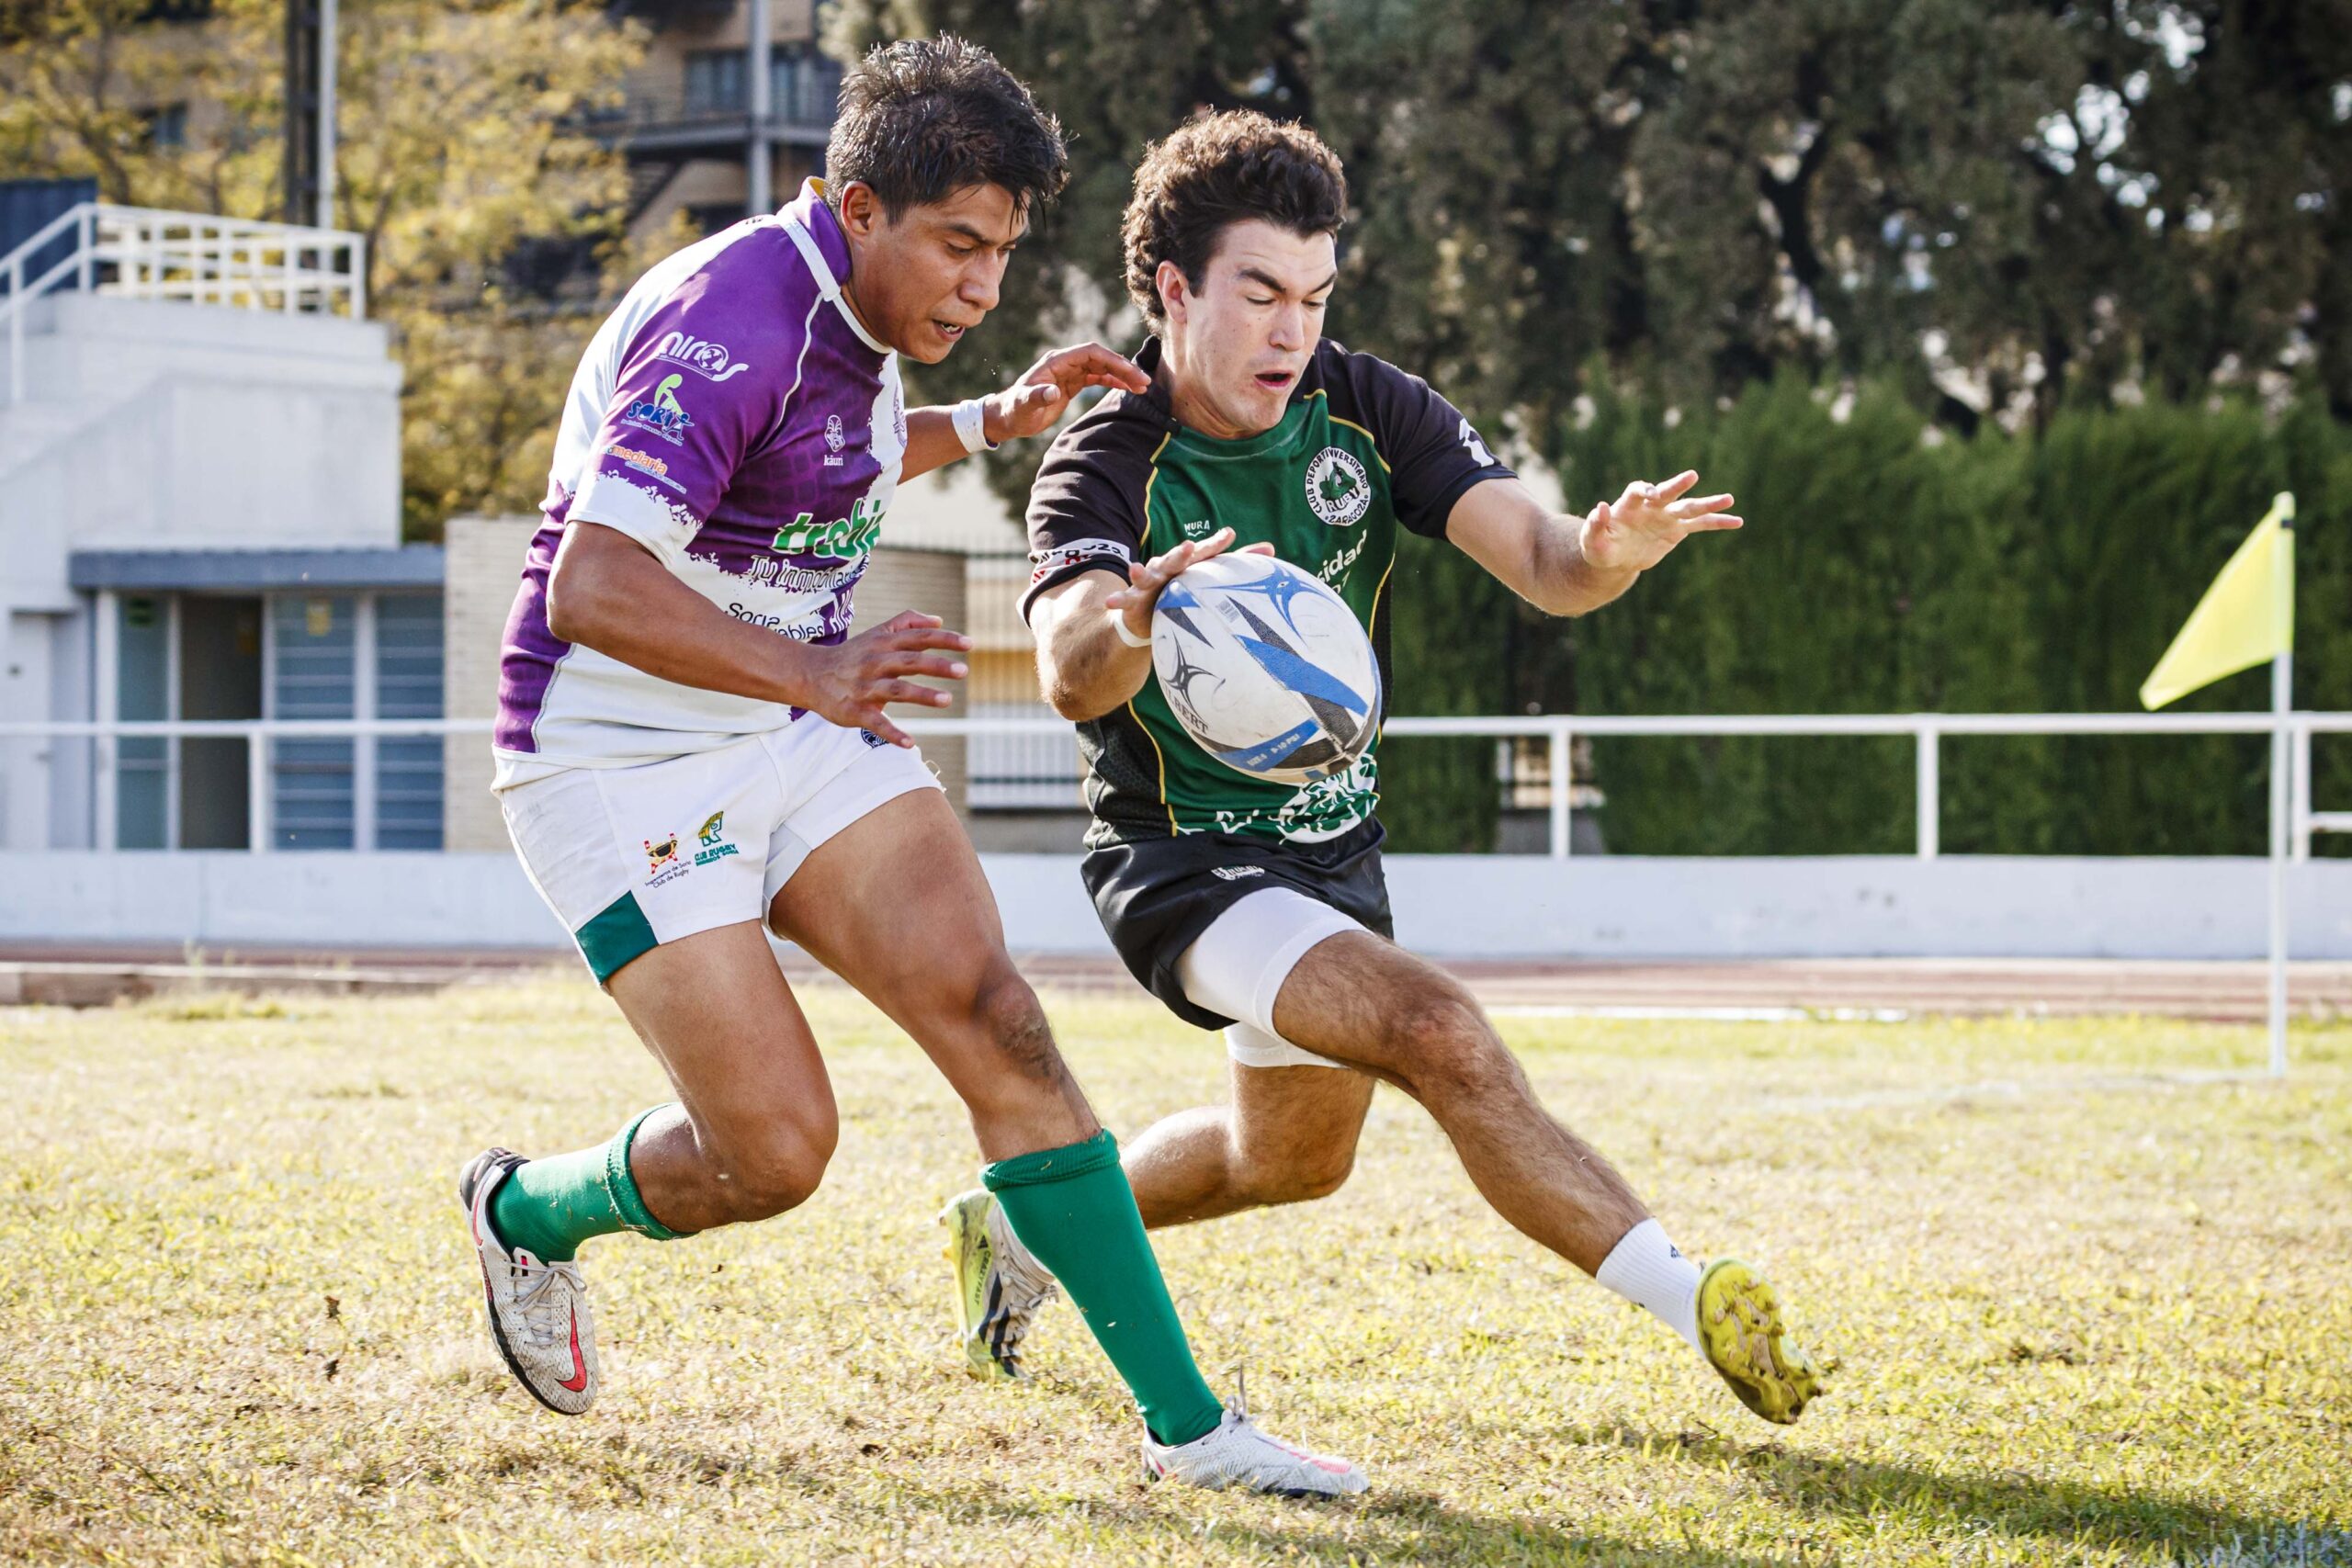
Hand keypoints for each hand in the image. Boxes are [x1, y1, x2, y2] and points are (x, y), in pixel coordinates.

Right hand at [799, 610, 969, 746]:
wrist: (809, 675)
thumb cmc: (851, 655)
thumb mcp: (876, 633)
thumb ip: (907, 623)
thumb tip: (939, 620)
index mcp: (884, 644)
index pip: (919, 638)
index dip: (944, 639)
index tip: (970, 644)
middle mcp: (875, 663)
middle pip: (910, 661)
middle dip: (937, 665)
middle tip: (964, 671)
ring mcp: (865, 687)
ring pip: (896, 689)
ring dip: (922, 695)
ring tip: (947, 699)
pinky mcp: (854, 710)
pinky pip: (875, 722)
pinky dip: (892, 733)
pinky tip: (910, 743)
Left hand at [985, 342, 1151, 442]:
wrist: (1008, 417)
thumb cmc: (1015, 410)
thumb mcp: (1025, 405)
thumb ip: (1038, 397)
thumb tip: (1053, 392)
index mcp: (1056, 361)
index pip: (1091, 353)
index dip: (1112, 360)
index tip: (1130, 372)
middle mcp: (1065, 363)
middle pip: (1101, 358)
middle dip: (1123, 368)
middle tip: (1143, 382)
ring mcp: (1069, 372)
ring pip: (1102, 367)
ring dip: (1121, 375)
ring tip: (1141, 387)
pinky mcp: (1072, 383)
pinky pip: (1097, 378)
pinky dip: (1113, 382)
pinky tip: (1127, 389)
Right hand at [1102, 527, 1275, 644]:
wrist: (1152, 614)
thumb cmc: (1186, 592)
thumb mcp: (1210, 580)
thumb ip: (1237, 566)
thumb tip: (1271, 548)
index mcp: (1189, 565)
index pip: (1204, 553)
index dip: (1215, 544)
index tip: (1229, 534)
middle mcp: (1169, 570)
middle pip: (1175, 560)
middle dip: (1179, 554)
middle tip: (1187, 547)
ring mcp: (1150, 583)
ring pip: (1147, 576)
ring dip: (1142, 572)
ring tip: (1137, 567)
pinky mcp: (1134, 600)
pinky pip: (1125, 599)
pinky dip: (1118, 599)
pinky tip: (1110, 602)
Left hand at [1578, 470, 1741, 573]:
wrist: (1615, 558)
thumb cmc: (1599, 547)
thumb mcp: (1591, 541)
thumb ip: (1595, 525)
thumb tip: (1600, 507)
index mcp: (1628, 506)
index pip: (1638, 491)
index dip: (1644, 490)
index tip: (1652, 494)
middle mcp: (1651, 506)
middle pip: (1666, 492)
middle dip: (1677, 485)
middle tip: (1692, 476)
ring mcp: (1666, 516)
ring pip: (1689, 507)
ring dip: (1708, 503)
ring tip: (1729, 499)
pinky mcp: (1677, 529)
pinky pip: (1700, 524)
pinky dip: (1717, 522)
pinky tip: (1737, 522)